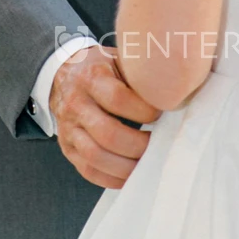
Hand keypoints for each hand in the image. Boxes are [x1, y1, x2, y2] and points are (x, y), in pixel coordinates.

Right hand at [50, 44, 161, 188]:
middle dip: (137, 145)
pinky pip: (88, 170)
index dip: (143, 111)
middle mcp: (76, 104)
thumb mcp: (117, 59)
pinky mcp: (67, 148)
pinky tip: (129, 176)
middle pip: (107, 133)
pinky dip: (111, 178)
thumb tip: (174, 93)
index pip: (117, 98)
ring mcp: (68, 128)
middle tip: (158, 145)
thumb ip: (138, 75)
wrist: (63, 75)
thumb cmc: (100, 68)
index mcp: (91, 77)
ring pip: (95, 156)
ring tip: (146, 163)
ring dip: (126, 167)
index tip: (161, 114)